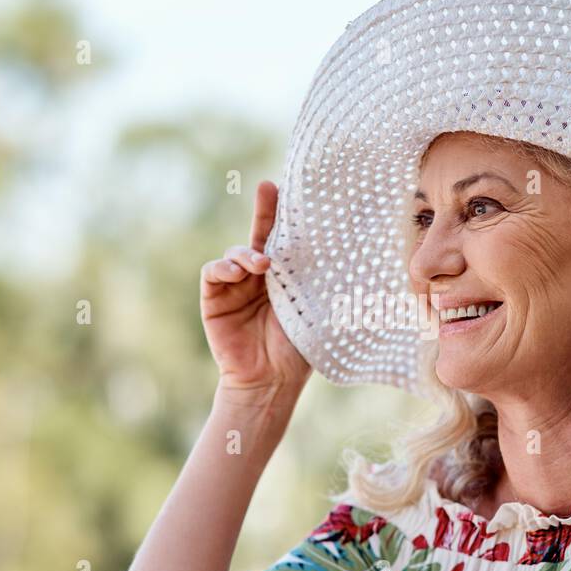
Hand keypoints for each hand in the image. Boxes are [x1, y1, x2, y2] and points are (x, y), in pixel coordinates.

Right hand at [200, 181, 310, 400]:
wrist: (270, 382)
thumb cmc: (298, 350)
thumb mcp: (315, 311)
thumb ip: (320, 283)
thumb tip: (356, 255)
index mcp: (286, 277)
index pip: (286, 239)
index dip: (287, 214)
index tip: (293, 190)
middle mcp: (259, 276)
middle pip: (259, 235)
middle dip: (264, 210)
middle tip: (267, 189)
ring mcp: (235, 286)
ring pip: (235, 253)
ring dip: (246, 254)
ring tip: (261, 264)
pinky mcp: (214, 298)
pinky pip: (214, 273)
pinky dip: (223, 268)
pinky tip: (237, 273)